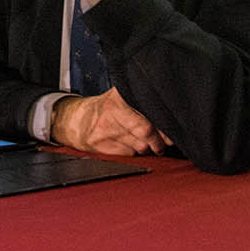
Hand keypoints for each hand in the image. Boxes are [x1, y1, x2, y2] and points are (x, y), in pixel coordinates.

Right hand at [51, 88, 170, 156]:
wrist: (78, 121)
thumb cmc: (106, 109)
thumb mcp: (121, 98)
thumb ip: (142, 103)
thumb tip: (169, 119)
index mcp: (119, 96)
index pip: (148, 111)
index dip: (163, 123)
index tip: (171, 129)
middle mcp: (112, 112)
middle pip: (146, 131)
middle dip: (159, 140)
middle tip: (165, 142)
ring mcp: (106, 131)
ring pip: (141, 146)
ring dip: (148, 147)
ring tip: (146, 142)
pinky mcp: (103, 147)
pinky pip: (130, 154)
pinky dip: (135, 152)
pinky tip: (130, 145)